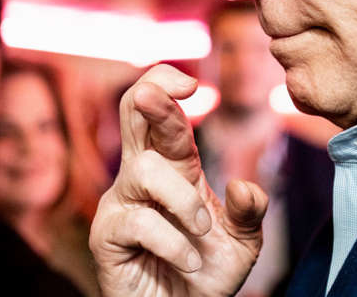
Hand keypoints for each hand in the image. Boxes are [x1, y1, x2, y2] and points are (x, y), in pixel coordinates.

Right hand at [90, 65, 267, 296]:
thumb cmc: (206, 274)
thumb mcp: (242, 242)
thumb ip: (249, 212)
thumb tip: (245, 185)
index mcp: (174, 166)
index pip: (164, 113)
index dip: (167, 85)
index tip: (190, 82)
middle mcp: (143, 175)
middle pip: (133, 115)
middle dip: (148, 97)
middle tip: (158, 94)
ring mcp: (122, 202)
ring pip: (144, 169)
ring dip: (183, 200)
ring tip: (203, 231)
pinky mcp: (107, 235)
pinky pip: (139, 221)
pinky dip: (174, 242)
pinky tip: (189, 262)